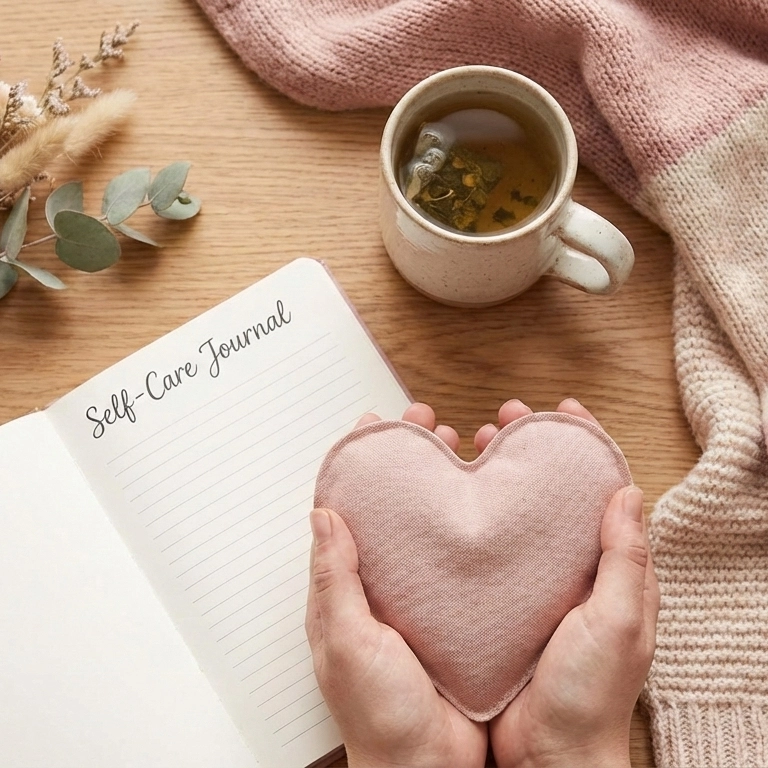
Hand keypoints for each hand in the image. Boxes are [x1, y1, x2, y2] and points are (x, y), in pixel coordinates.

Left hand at [306, 403, 487, 767]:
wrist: (429, 766)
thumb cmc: (380, 715)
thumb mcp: (348, 643)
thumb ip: (335, 580)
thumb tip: (322, 516)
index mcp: (347, 588)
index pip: (349, 510)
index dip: (361, 465)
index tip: (375, 426)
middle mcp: (383, 584)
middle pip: (392, 506)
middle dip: (407, 459)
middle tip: (425, 424)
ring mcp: (420, 595)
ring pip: (428, 523)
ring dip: (439, 482)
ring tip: (458, 445)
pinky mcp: (454, 609)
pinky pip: (456, 557)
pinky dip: (465, 524)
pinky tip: (485, 504)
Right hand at [483, 399, 659, 767]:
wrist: (545, 753)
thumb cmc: (588, 696)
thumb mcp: (619, 624)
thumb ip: (626, 561)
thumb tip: (628, 494)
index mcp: (610, 570)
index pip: (602, 489)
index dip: (585, 444)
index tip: (563, 410)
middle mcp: (571, 569)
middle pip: (553, 490)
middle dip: (532, 446)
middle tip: (506, 417)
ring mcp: (534, 582)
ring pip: (516, 511)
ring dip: (499, 472)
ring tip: (474, 443)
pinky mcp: (501, 599)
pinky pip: (491, 547)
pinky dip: (477, 516)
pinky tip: (456, 500)